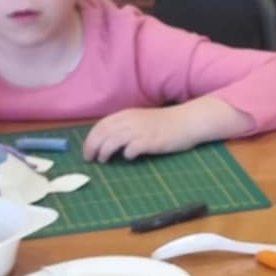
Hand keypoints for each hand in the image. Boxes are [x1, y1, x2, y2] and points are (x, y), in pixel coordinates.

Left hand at [83, 106, 201, 161]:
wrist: (188, 121)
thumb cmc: (165, 123)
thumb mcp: (141, 120)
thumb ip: (125, 127)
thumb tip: (108, 141)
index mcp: (126, 115)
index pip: (100, 126)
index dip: (90, 140)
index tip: (87, 152)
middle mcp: (131, 121)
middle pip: (103, 133)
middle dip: (92, 147)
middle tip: (90, 159)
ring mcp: (141, 131)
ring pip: (113, 141)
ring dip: (105, 152)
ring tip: (104, 161)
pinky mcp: (152, 141)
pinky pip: (132, 148)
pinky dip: (127, 154)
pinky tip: (129, 157)